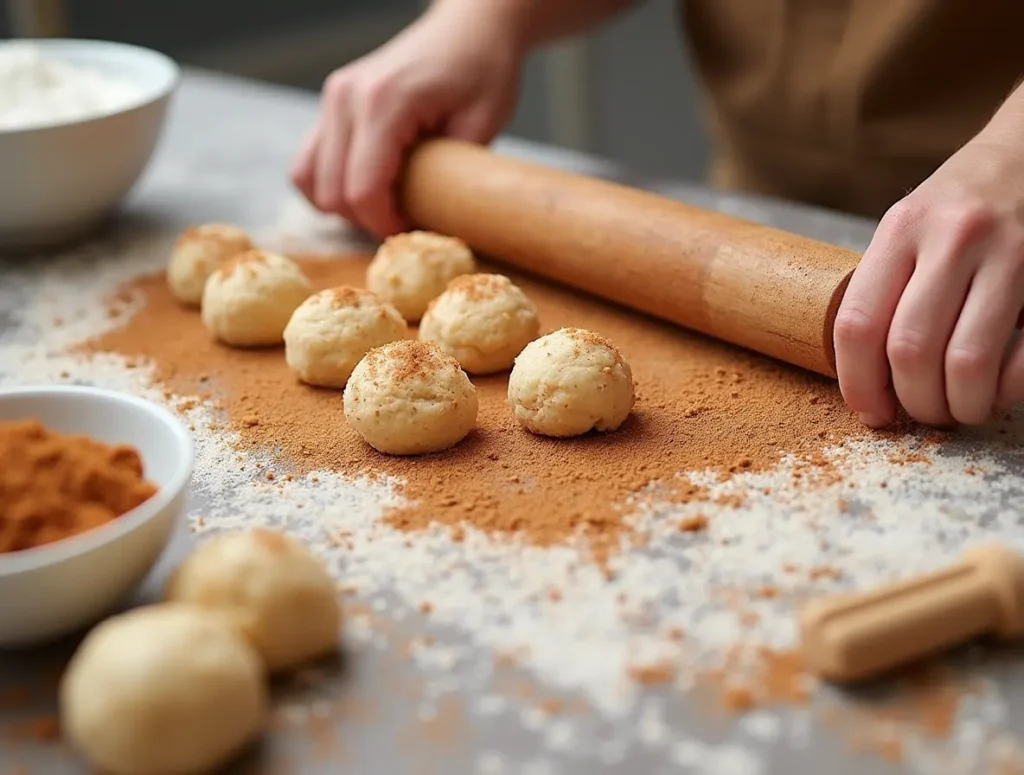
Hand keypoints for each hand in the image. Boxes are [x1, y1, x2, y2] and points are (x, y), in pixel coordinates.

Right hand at [290, 5, 523, 237]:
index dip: (384, 225)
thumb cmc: (483, 69)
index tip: (411, 233)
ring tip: (382, 207)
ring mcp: (333, 97)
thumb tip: (428, 222)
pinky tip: (363, 190)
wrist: (468, 27)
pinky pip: (309, 160)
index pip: (363, 190)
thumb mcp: (482, 124)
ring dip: (341, 206)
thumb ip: (451, 175)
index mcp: (383, 102)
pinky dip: (328, 185)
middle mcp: (347, 97)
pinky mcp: (331, 102)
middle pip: (331, 192)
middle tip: (402, 224)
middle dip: (365, 220)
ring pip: (307, 178)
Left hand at [834, 131, 1023, 427]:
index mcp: (902, 228)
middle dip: (913, 402)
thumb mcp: (909, 226)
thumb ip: (884, 288)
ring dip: (959, 406)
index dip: (857, 384)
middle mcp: (953, 237)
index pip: (856, 325)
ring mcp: (1011, 254)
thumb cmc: (961, 205)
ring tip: (959, 409)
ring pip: (967, 363)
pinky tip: (998, 389)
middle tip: (920, 414)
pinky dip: (1007, 391)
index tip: (870, 411)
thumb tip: (867, 381)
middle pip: (909, 351)